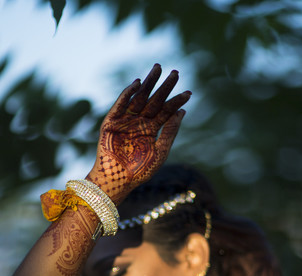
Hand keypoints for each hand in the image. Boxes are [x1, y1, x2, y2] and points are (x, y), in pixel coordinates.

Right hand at [87, 64, 190, 202]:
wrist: (118, 181)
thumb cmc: (140, 171)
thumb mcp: (160, 152)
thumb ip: (170, 133)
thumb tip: (181, 112)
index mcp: (152, 130)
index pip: (167, 111)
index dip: (177, 101)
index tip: (189, 93)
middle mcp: (140, 122)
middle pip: (155, 100)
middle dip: (164, 86)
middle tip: (176, 72)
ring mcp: (126, 121)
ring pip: (139, 98)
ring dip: (148, 83)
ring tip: (158, 68)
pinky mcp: (111, 122)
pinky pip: (121, 105)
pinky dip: (128, 94)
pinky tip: (138, 83)